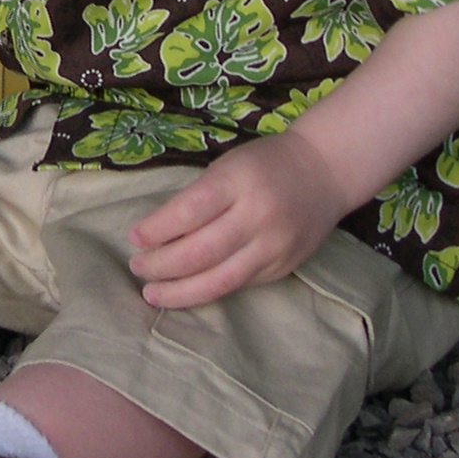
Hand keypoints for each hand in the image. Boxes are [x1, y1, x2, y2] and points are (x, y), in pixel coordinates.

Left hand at [126, 131, 349, 309]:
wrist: (325, 171)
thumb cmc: (264, 164)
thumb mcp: (227, 167)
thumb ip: (198, 198)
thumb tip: (156, 236)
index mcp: (239, 181)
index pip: (189, 211)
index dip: (157, 229)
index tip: (134, 237)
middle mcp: (258, 215)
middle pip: (200, 251)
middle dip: (161, 264)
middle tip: (137, 267)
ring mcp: (274, 245)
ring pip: (220, 279)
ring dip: (180, 291)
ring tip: (152, 293)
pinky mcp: (283, 267)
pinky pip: (239, 285)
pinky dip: (207, 290)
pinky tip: (186, 292)